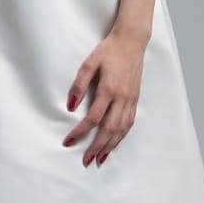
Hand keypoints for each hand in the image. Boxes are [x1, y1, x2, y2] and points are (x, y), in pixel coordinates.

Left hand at [62, 26, 146, 166]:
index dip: (80, 132)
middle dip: (96, 147)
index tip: (68, 142)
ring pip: (121, 129)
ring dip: (110, 146)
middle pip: (109, 129)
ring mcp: (131, 99)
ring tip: (100, 159)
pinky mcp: (135, 99)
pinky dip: (121, 136)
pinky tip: (114, 143)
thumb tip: (71, 106)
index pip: (93, 118)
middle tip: (86, 160)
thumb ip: (79, 84)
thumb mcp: (89, 63)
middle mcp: (122, 97)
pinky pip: (129, 122)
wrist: (132, 42)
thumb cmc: (108, 51)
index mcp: (108, 88)